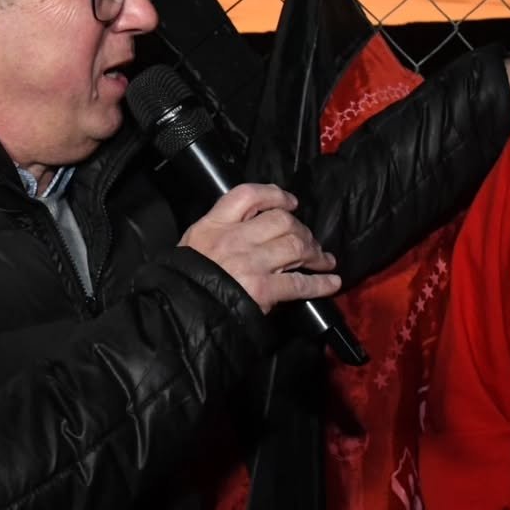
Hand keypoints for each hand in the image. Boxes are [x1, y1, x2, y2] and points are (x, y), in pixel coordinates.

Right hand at [179, 183, 340, 313]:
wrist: (178, 313)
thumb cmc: (184, 282)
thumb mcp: (192, 245)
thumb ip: (218, 231)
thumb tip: (251, 226)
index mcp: (213, 225)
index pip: (248, 195)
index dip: (275, 195)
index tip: (291, 202)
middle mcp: (234, 239)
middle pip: (281, 220)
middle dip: (302, 230)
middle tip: (309, 241)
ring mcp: (250, 263)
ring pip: (296, 247)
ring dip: (316, 253)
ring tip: (323, 260)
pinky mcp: (263, 290)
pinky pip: (300, 283)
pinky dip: (321, 283)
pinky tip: (331, 282)